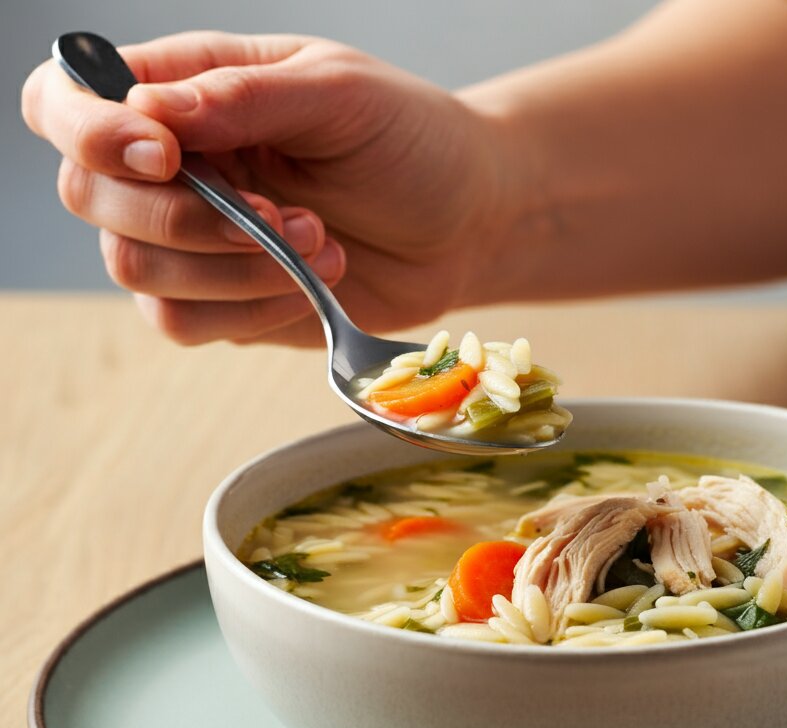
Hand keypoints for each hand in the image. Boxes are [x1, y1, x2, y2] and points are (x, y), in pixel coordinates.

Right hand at [21, 32, 511, 344]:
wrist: (466, 224)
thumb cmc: (410, 141)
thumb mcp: (338, 94)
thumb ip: (242, 97)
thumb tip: (148, 112)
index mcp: (185, 91)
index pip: (67, 100)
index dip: (90, 132)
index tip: (167, 156)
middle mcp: (175, 168)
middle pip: (92, 199)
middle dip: (191, 220)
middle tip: (284, 216)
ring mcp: (195, 241)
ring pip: (138, 271)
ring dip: (235, 270)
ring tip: (323, 247)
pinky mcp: (226, 304)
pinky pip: (187, 322)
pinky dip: (249, 309)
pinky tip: (311, 284)